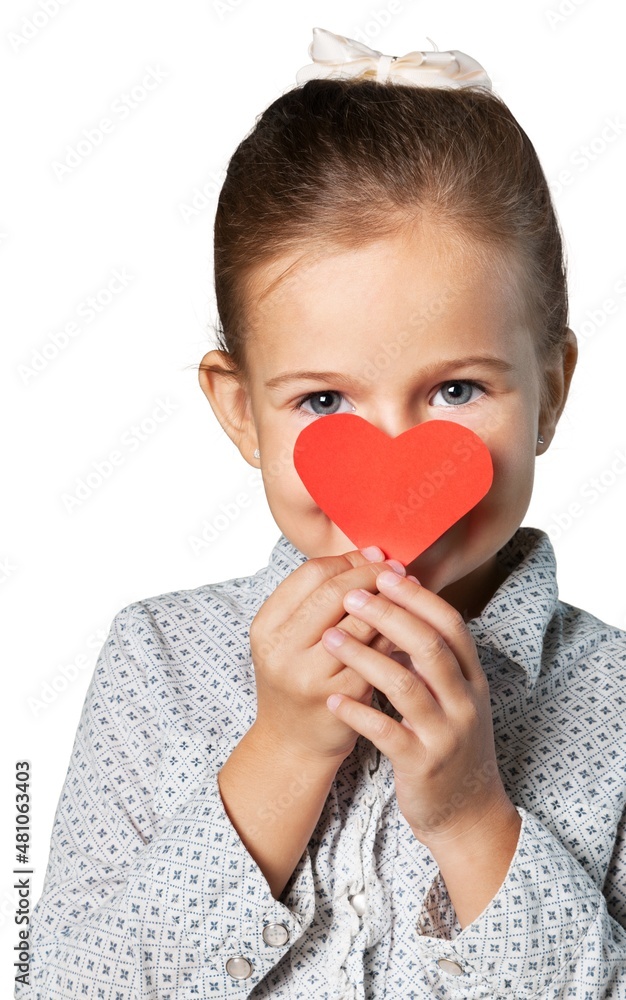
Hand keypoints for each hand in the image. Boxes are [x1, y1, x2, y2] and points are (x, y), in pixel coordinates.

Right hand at [249, 547, 404, 763]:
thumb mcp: (291, 637)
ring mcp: (309, 674)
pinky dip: (396, 635)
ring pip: (360, 621)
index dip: (348, 561)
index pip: (312, 574)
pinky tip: (411, 628)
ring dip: (391, 603)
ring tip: (412, 593)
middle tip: (399, 570)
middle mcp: (281, 649)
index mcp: (267, 626)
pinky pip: (377, 654)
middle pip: (335, 592)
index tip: (375, 557)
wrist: (292, 742)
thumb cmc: (298, 680)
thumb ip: (318, 600)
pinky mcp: (340, 695)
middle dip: (373, 576)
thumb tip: (371, 555)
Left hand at [322, 568, 510, 845]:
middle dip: (388, 616)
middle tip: (351, 596)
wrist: (468, 814)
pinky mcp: (423, 765)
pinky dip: (358, 712)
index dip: (417, 597)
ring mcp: (445, 734)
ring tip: (330, 639)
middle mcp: (465, 701)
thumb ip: (432, 658)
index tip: (384, 572)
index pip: (450, 624)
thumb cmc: (449, 743)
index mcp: (472, 678)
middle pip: (429, 646)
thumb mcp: (454, 696)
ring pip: (405, 686)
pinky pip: (387, 733)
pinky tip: (332, 697)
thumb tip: (400, 605)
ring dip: (365, 657)